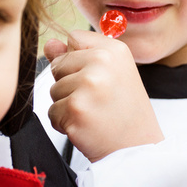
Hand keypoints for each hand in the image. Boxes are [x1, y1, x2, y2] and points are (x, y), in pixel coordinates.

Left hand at [45, 30, 163, 161]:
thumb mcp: (111, 74)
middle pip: (58, 63)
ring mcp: (88, 84)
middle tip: (97, 100)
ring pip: (53, 89)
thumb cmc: (124, 112)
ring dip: (67, 105)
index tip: (98, 78)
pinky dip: (64, 123)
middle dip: (69, 84)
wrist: (136, 149)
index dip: (78, 60)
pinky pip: (52, 111)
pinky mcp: (75, 108)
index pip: (74, 38)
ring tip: (93, 113)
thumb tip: (50, 44)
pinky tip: (87, 125)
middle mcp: (102, 61)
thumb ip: (78, 55)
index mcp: (114, 49)